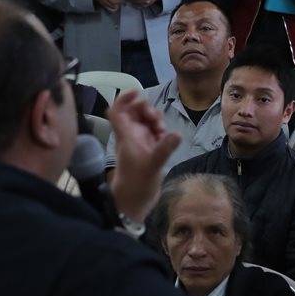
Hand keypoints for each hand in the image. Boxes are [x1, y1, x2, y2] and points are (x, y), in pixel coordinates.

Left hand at [107, 90, 181, 221]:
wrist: (134, 203)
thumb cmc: (136, 184)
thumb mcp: (151, 166)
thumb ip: (163, 149)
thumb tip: (176, 134)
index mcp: (126, 135)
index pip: (118, 110)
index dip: (125, 98)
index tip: (138, 92)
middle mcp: (131, 136)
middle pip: (135, 112)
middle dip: (147, 110)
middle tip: (157, 121)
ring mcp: (140, 142)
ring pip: (146, 121)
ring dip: (156, 121)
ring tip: (163, 132)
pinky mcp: (149, 149)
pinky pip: (154, 132)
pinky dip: (161, 131)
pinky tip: (167, 139)